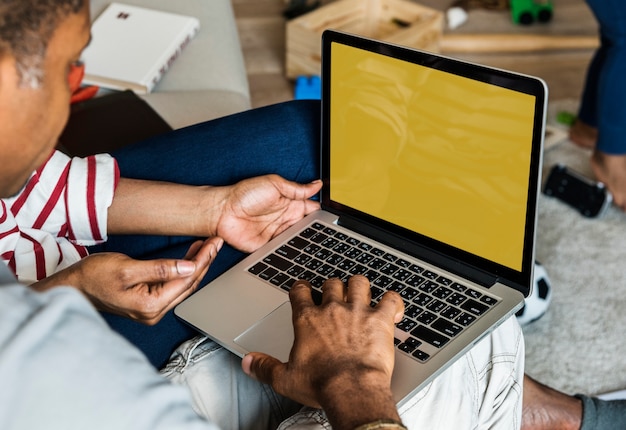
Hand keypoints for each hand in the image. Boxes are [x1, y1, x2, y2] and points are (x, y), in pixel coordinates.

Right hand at [33, 237, 222, 324]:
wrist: (72, 288)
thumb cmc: (93, 277)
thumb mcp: (127, 267)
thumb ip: (160, 268)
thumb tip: (189, 267)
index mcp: (150, 306)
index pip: (187, 279)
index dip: (203, 260)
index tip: (214, 243)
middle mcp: (154, 312)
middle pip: (189, 284)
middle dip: (204, 262)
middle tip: (215, 242)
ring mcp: (152, 310)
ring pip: (183, 285)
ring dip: (196, 265)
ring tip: (206, 246)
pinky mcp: (148, 304)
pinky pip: (173, 286)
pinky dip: (183, 270)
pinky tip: (189, 258)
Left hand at [216, 175, 321, 252]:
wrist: (222, 212)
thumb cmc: (244, 194)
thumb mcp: (274, 184)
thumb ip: (297, 189)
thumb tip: (317, 185)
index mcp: (290, 204)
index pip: (312, 210)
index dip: (323, 214)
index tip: (333, 217)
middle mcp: (286, 219)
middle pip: (309, 228)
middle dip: (318, 231)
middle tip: (329, 234)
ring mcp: (278, 234)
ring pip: (299, 241)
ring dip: (307, 242)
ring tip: (318, 245)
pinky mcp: (269, 247)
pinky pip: (284, 252)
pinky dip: (292, 253)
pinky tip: (301, 253)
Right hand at [242, 275, 403, 428]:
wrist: (352, 390)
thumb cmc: (322, 384)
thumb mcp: (285, 379)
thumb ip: (264, 367)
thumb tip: (248, 362)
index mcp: (308, 319)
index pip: (300, 290)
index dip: (301, 288)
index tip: (303, 290)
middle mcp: (332, 309)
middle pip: (331, 283)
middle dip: (332, 287)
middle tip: (334, 295)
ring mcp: (358, 311)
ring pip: (359, 282)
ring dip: (359, 286)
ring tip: (360, 293)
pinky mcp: (380, 320)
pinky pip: (391, 299)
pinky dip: (393, 301)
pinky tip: (393, 307)